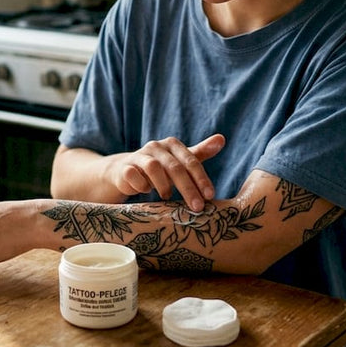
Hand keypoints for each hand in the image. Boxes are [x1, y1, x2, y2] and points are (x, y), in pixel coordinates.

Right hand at [103, 133, 224, 210]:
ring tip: (168, 198)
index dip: (201, 179)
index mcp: (171, 145)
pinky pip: (132, 175)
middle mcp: (155, 147)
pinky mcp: (123, 168)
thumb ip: (200, 153)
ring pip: (153, 167)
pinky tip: (146, 193)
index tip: (210, 196)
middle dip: (188, 188)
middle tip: (197, 207)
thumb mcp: (179, 161)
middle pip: (175, 167)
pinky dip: (141, 185)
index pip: (191, 161)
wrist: (123, 172)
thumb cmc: (158, 168)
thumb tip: (222, 139)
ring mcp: (138, 156)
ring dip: (164, 185)